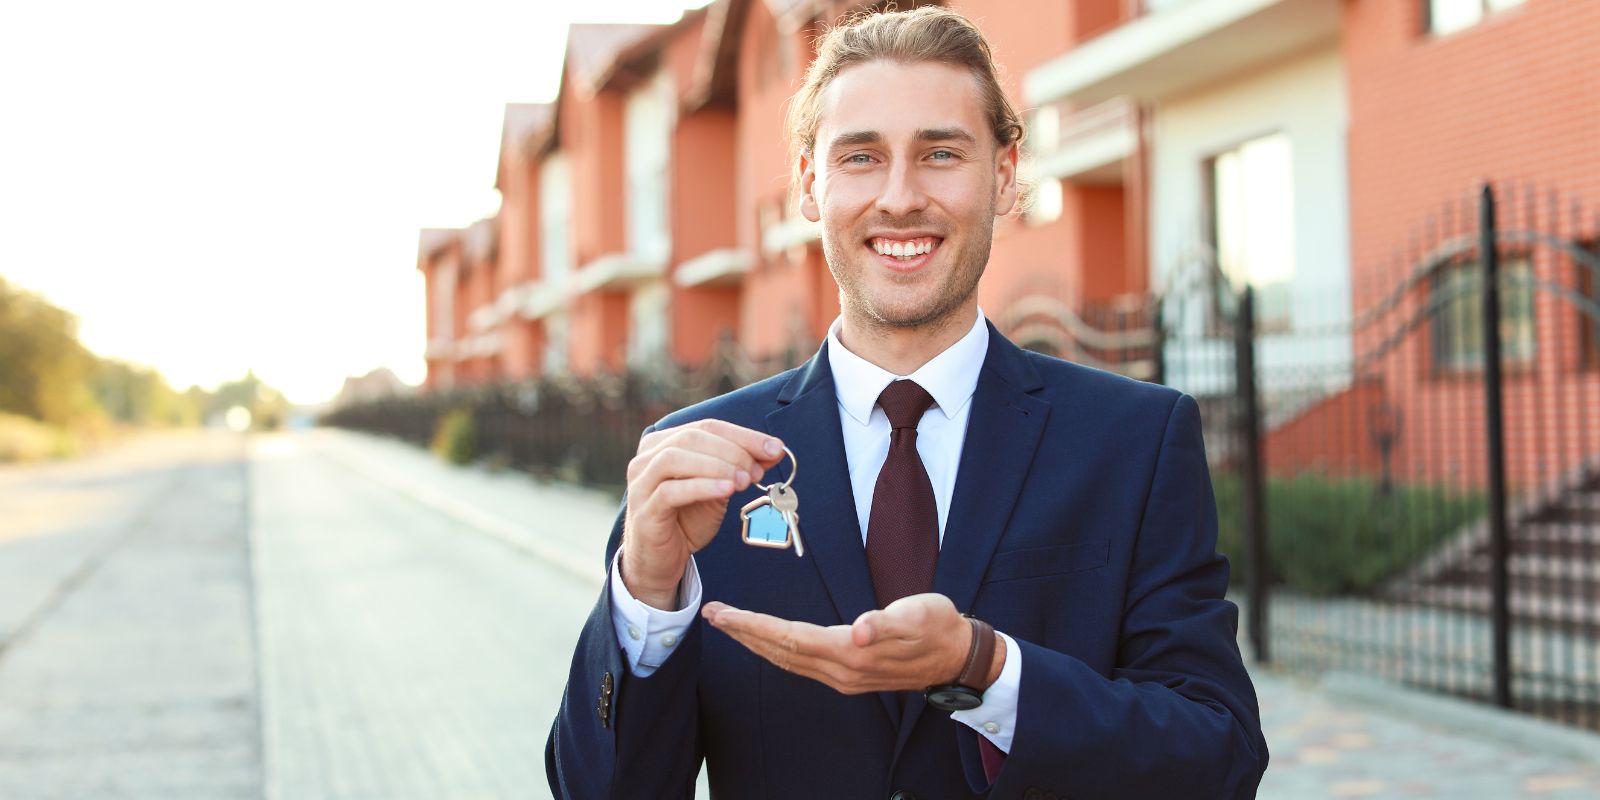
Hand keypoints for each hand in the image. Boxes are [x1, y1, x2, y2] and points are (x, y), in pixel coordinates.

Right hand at [622, 420, 785, 608]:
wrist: (662, 560)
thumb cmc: (687, 520)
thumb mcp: (720, 489)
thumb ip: (742, 468)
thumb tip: (773, 451)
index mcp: (664, 443)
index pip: (708, 427)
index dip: (744, 436)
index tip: (774, 448)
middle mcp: (647, 458)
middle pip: (692, 437)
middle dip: (732, 451)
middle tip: (757, 471)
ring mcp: (642, 484)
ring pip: (676, 458)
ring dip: (717, 466)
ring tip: (743, 481)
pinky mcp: (644, 511)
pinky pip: (670, 491)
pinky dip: (702, 486)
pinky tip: (726, 490)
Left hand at [702, 593, 1004, 694]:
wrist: (959, 655)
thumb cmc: (939, 626)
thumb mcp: (918, 615)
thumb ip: (887, 623)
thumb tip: (860, 631)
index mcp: (852, 653)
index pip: (790, 638)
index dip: (755, 625)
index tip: (726, 613)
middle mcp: (842, 671)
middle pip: (780, 652)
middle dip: (743, 633)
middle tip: (711, 614)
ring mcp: (844, 677)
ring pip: (787, 661)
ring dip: (755, 643)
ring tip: (729, 625)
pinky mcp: (849, 676)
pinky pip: (800, 664)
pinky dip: (776, 651)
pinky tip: (766, 642)